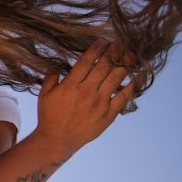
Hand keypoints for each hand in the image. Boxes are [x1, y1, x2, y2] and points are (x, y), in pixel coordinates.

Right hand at [33, 40, 134, 159]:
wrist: (58, 140)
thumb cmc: (49, 116)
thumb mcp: (44, 95)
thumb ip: (51, 77)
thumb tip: (58, 63)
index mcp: (71, 85)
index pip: (87, 60)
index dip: (97, 48)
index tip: (103, 41)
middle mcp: (87, 91)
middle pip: (105, 65)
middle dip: (114, 51)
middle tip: (120, 43)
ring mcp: (100, 103)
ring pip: (116, 77)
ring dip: (124, 64)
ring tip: (129, 55)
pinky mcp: (108, 114)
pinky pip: (124, 97)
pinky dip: (132, 85)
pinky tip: (137, 76)